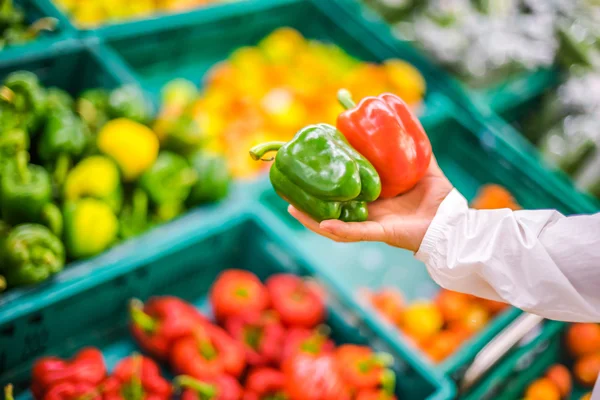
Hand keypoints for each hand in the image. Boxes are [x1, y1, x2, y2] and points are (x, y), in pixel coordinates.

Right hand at [288, 158, 452, 251]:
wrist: (452, 222)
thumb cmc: (438, 198)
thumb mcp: (423, 166)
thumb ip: (414, 145)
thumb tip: (407, 116)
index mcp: (373, 197)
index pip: (344, 188)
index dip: (326, 178)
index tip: (309, 163)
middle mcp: (367, 212)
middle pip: (331, 208)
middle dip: (309, 202)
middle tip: (287, 189)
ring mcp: (371, 224)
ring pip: (335, 225)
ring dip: (312, 219)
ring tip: (292, 208)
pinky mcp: (381, 233)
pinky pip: (356, 233)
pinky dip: (339, 230)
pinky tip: (322, 223)